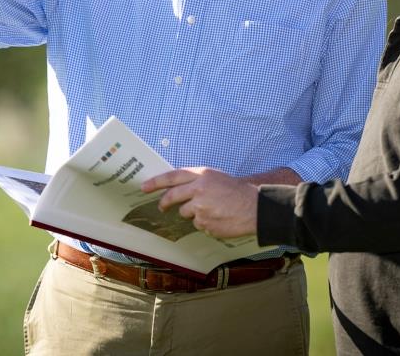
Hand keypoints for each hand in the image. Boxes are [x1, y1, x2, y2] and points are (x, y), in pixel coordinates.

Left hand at [141, 167, 258, 238]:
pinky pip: (199, 225)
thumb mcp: (216, 177)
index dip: (156, 182)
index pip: (172, 177)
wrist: (255, 207)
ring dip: (194, 213)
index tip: (144, 187)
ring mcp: (201, 209)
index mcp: (202, 175)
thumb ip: (197, 181)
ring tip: (212, 210)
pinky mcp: (206, 224)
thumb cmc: (237, 191)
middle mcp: (198, 190)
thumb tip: (178, 190)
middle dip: (164, 203)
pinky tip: (219, 218)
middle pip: (173, 198)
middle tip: (161, 207)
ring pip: (186, 213)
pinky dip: (205, 223)